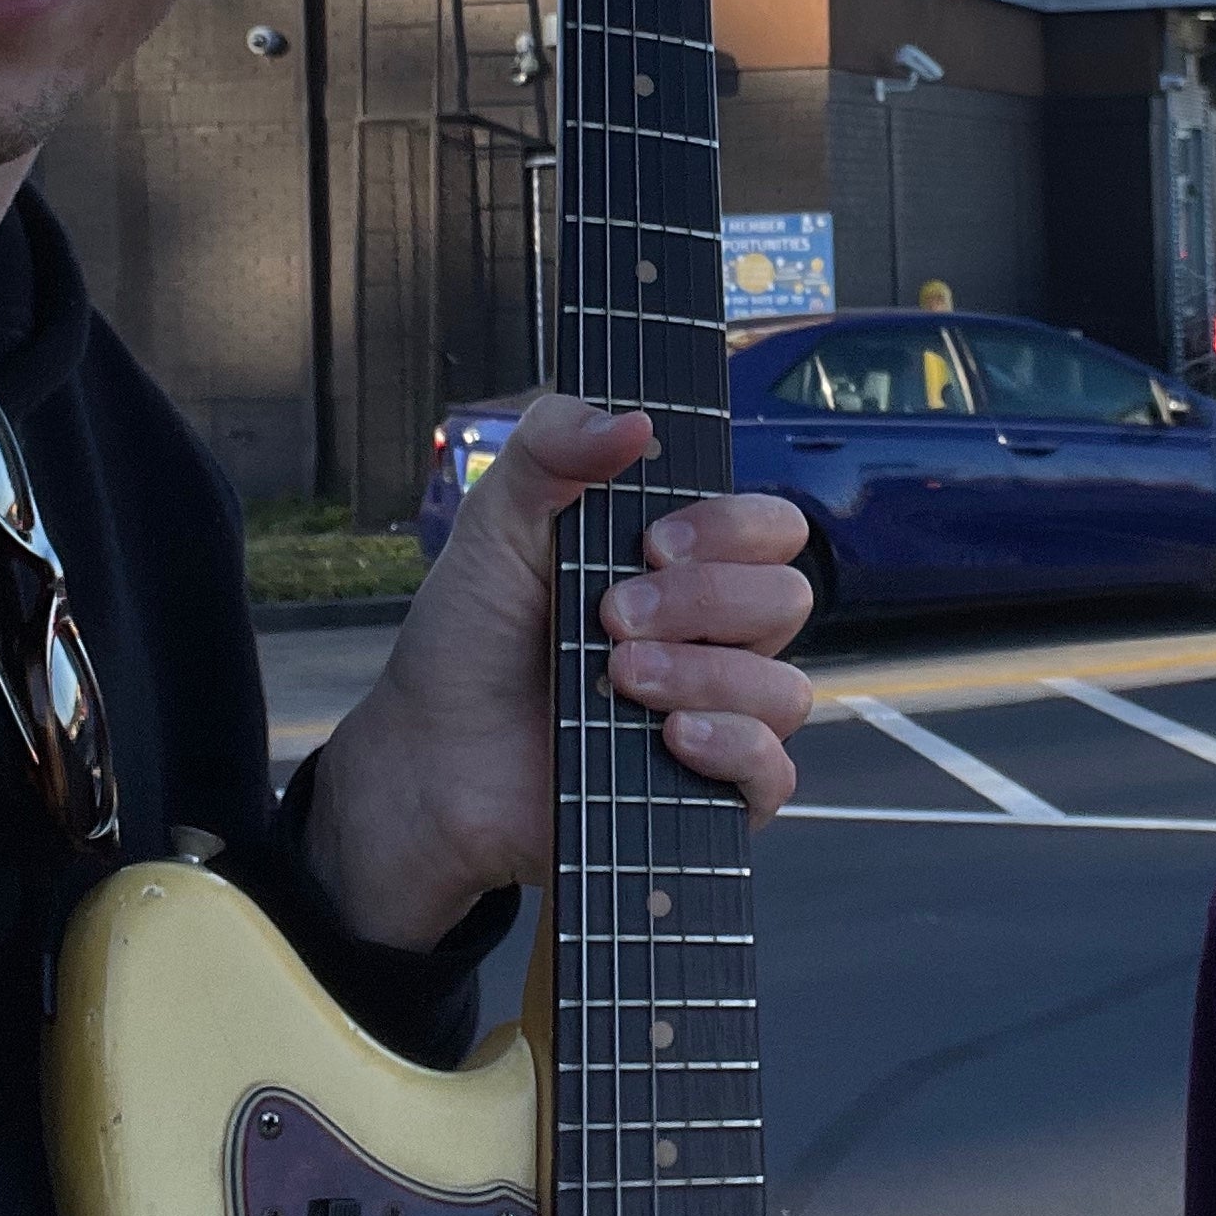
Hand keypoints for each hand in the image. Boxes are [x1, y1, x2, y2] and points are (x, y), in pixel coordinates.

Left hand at [302, 395, 814, 949]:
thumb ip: (551, 444)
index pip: (769, 526)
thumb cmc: (469, 641)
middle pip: (786, 597)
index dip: (730, 527)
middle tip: (611, 618)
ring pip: (786, 689)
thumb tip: (634, 421)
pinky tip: (669, 738)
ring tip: (617, 680)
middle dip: (702, 602)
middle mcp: (712, 636)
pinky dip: (731, 748)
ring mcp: (715, 716)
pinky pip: (774, 772)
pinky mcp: (706, 794)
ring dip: (704, 676)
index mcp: (683, 565)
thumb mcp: (494, 522)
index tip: (651, 544)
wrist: (428, 758)